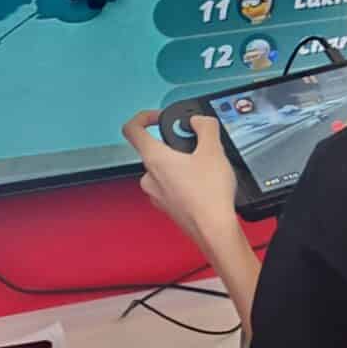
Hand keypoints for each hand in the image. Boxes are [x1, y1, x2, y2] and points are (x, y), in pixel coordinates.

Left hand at [121, 110, 241, 250]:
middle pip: (154, 150)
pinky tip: (204, 185)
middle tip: (197, 147)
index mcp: (154, 159)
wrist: (214, 230)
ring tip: (205, 168)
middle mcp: (149, 177)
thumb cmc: (209, 195)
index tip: (159, 117)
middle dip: (175, 145)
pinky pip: (170, 186)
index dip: (144, 116)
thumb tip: (200, 121)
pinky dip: (184, 180)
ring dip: (181, 164)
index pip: (132, 129)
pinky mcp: (167, 206)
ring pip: (163, 169)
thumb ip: (205, 126)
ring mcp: (156, 194)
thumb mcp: (214, 149)